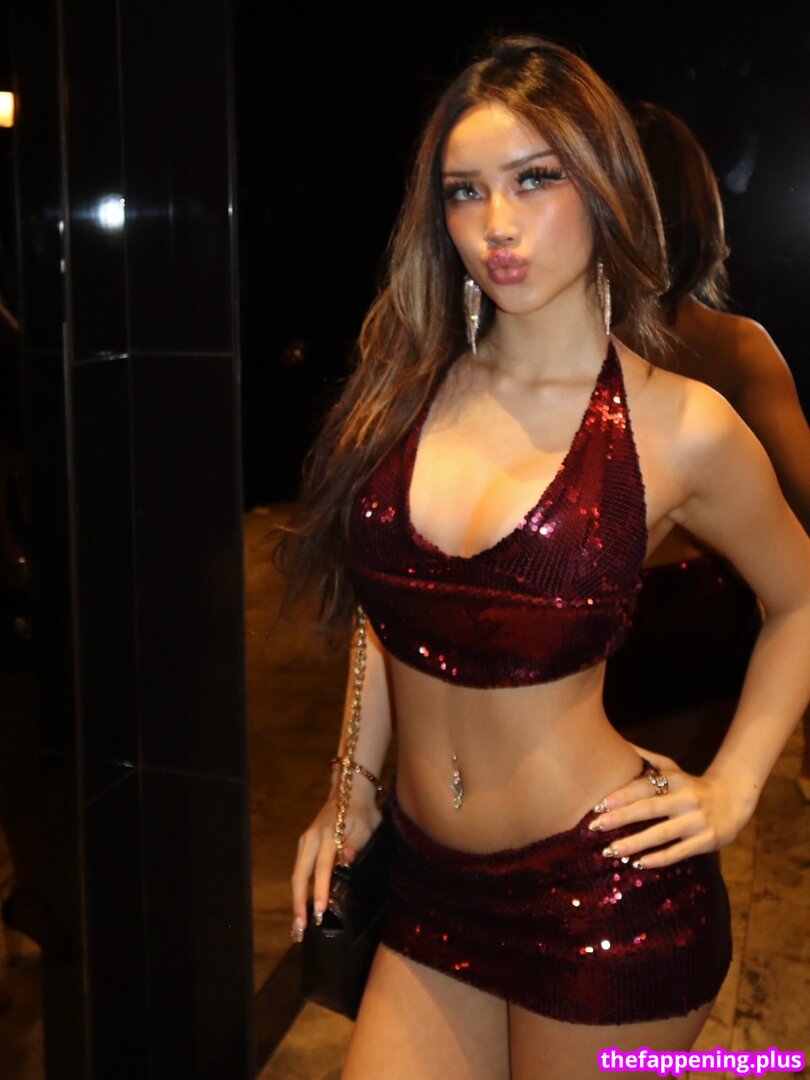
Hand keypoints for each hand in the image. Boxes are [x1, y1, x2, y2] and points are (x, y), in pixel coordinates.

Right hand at [290, 790, 381, 939]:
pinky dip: (299, 889)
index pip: (323, 868)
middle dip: (299, 903)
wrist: (350, 790)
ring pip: (297, 874)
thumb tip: (345, 861)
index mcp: (327, 835)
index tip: (320, 913)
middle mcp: (311, 839)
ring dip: (297, 899)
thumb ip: (356, 844)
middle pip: (300, 876)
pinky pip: (300, 869)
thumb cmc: (362, 811)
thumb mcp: (367, 825)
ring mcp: (305, 841)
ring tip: (298, 925)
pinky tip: (301, 904)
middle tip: (300, 929)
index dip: (321, 891)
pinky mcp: (305, 843)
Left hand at [587, 748, 753, 868]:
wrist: (733, 800)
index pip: (644, 787)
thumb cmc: (692, 786)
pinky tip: (639, 863)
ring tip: (610, 850)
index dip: (621, 795)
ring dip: (635, 843)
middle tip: (594, 827)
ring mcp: (697, 821)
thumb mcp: (674, 769)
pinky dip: (659, 858)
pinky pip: (679, 852)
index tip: (597, 805)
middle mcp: (686, 799)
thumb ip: (648, 759)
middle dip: (621, 818)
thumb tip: (620, 744)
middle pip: (649, 809)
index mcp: (676, 780)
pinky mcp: (706, 840)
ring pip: (662, 834)